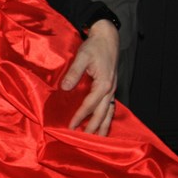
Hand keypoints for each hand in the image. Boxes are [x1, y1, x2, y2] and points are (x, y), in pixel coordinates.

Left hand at [61, 19, 118, 133]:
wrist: (107, 36)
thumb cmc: (95, 46)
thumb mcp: (82, 56)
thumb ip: (74, 73)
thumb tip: (65, 88)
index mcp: (103, 83)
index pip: (90, 105)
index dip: (80, 116)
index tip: (71, 126)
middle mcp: (110, 89)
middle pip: (102, 113)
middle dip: (94, 127)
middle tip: (85, 140)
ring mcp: (112, 88)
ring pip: (109, 111)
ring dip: (103, 125)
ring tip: (99, 138)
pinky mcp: (111, 86)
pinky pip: (110, 105)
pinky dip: (107, 116)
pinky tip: (103, 122)